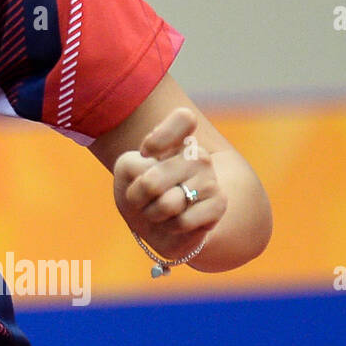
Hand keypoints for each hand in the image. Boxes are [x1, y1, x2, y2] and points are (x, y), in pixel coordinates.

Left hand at [112, 107, 226, 261]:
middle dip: (138, 197)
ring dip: (153, 213)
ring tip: (158, 210)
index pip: (184, 118)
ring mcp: (211, 178)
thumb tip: (168, 189)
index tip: (145, 153)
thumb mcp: (126, 172)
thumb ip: (134, 166)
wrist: (155, 225)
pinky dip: (170, 227)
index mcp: (176, 139)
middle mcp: (197, 154)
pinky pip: (183, 220)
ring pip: (168, 203)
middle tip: (144, 197)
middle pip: (152, 180)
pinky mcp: (219, 203)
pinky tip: (174, 222)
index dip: (159, 138)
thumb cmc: (139, 192)